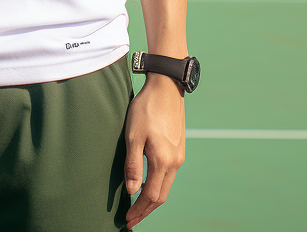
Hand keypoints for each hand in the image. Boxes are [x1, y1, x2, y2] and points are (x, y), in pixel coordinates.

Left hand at [124, 74, 185, 227]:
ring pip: (166, 186)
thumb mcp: (133, 135)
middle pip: (161, 196)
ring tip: (138, 206)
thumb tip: (132, 191)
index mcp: (163, 161)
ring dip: (152, 199)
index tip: (128, 220)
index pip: (151, 196)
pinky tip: (148, 184)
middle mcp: (175, 163)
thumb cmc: (146, 109)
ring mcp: (179, 156)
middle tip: (132, 220)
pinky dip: (158, 186)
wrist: (166, 87)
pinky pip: (169, 175)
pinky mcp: (179, 149)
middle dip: (146, 210)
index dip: (139, 210)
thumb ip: (133, 165)